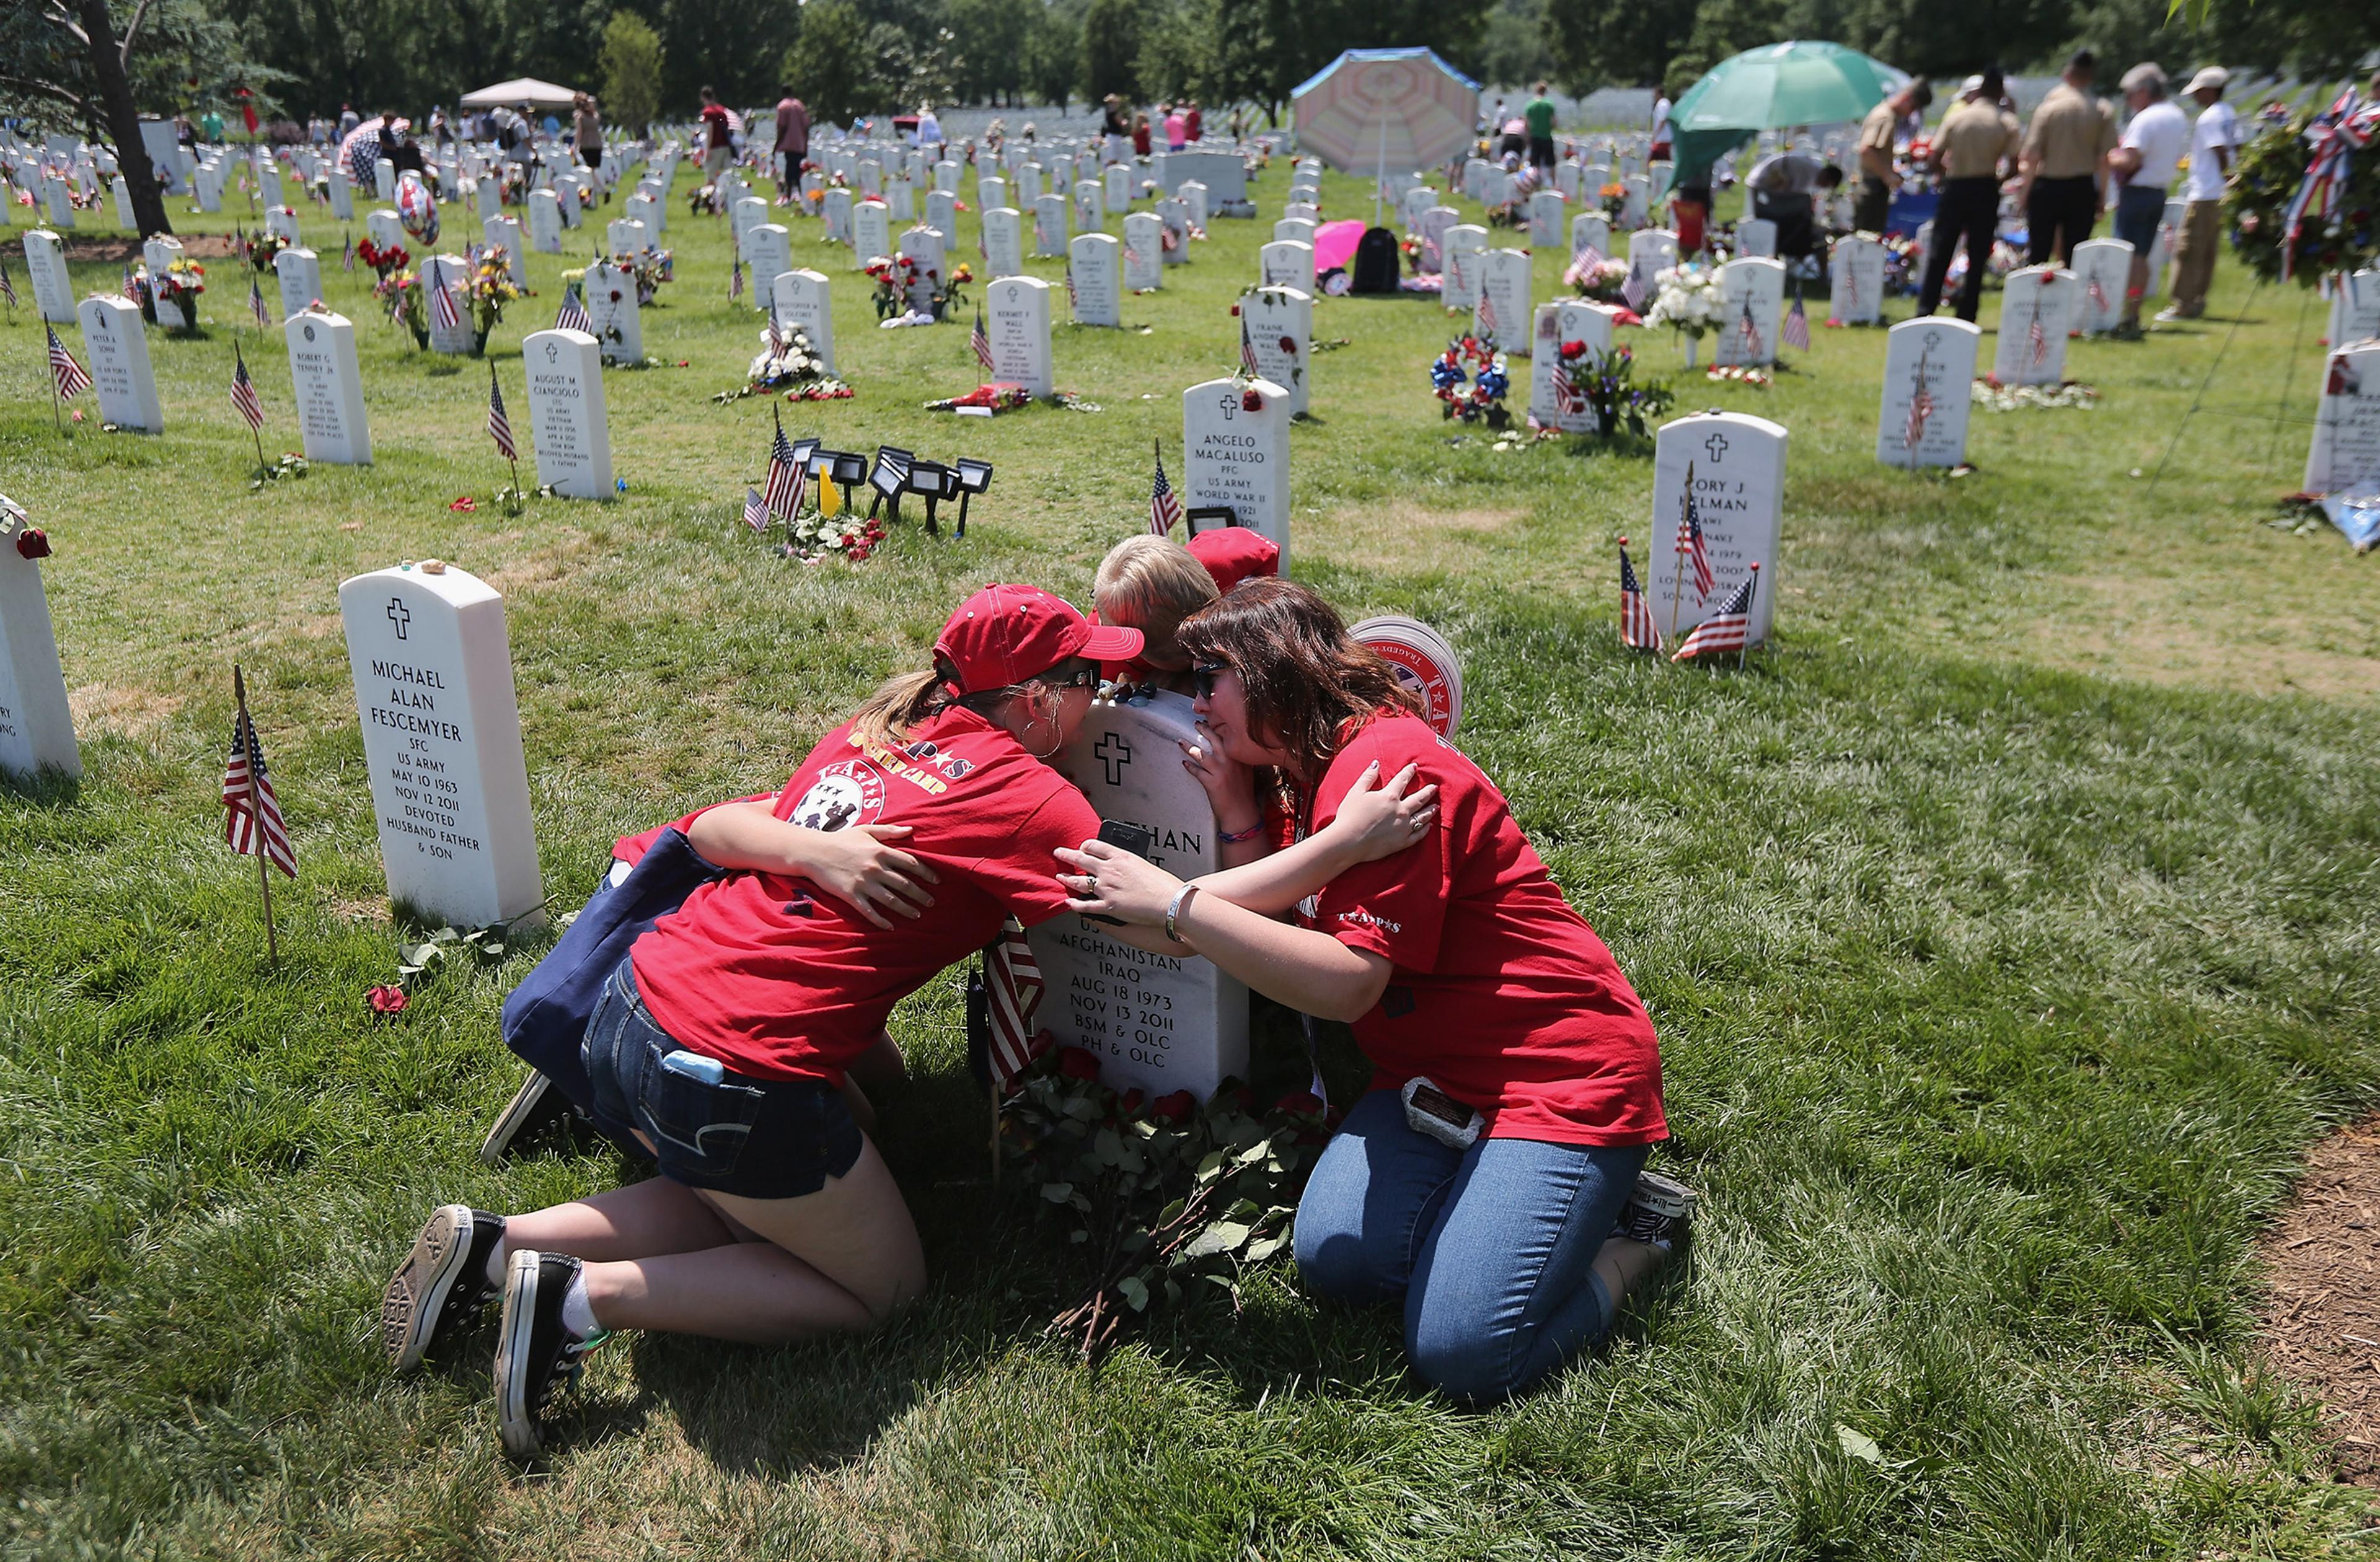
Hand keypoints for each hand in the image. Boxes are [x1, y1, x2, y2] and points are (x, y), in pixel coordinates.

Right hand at [800, 824, 937, 929]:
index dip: (926, 873)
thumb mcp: (866, 830)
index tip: (937, 881)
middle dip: (920, 895)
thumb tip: (911, 829)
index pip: (911, 863)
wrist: (813, 851)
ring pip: (891, 900)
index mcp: (880, 851)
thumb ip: (889, 831)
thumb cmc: (841, 839)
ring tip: (916, 915)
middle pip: (904, 884)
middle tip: (930, 903)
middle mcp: (875, 868)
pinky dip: (881, 921)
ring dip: (906, 909)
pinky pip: (869, 911)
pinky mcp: (850, 895)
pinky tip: (891, 927)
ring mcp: (863, 883)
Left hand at [1055, 837, 1183, 927]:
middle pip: (1081, 859)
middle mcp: (1110, 870)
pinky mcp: (1108, 906)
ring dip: (1066, 878)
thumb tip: (1118, 864)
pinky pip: (1085, 905)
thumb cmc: (1163, 884)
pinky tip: (1069, 902)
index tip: (1082, 847)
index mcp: (1120, 856)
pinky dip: (1075, 904)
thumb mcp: (1143, 863)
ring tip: (1060, 877)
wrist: (1170, 901)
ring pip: (1079, 881)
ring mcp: (1107, 888)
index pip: (1095, 845)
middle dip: (1066, 855)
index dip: (1085, 845)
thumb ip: (1126, 863)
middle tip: (1059, 853)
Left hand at [1179, 721, 1253, 812]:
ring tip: (1181, 742)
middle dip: (1203, 730)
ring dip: (1189, 747)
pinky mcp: (1212, 782)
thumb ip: (1239, 759)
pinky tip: (1184, 763)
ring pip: (1201, 754)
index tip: (1211, 722)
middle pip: (1214, 739)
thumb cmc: (1244, 794)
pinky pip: (1197, 771)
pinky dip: (1189, 766)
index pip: (1228, 736)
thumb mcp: (1246, 772)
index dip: (1218, 727)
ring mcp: (1221, 771)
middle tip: (1196, 725)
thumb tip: (1229, 749)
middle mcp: (1231, 761)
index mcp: (1240, 757)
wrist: (1241, 812)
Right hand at [1323, 760, 1438, 862]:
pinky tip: (1428, 827)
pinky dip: (1425, 830)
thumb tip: (1376, 763)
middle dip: (1428, 791)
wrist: (1348, 842)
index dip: (1409, 772)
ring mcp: (1403, 827)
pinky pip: (1418, 835)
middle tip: (1434, 787)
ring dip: (1430, 810)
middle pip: (1419, 798)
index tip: (1414, 767)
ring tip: (1436, 806)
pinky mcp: (1402, 842)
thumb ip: (1368, 777)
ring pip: (1422, 816)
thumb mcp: (1356, 792)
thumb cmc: (1349, 816)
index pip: (1403, 780)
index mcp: (1389, 796)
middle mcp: (1400, 810)